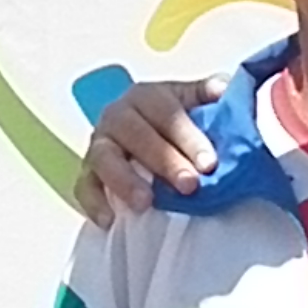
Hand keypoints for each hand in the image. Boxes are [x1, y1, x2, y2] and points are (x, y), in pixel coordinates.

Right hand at [73, 76, 226, 225]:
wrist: (145, 133)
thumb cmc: (175, 123)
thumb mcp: (193, 103)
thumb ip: (209, 96)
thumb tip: (223, 88)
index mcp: (148, 96)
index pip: (168, 113)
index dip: (189, 137)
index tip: (209, 163)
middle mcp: (118, 115)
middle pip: (137, 135)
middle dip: (164, 161)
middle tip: (189, 185)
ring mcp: (99, 144)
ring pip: (105, 158)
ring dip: (125, 181)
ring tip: (145, 203)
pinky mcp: (88, 172)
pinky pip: (84, 186)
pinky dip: (94, 202)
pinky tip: (109, 219)